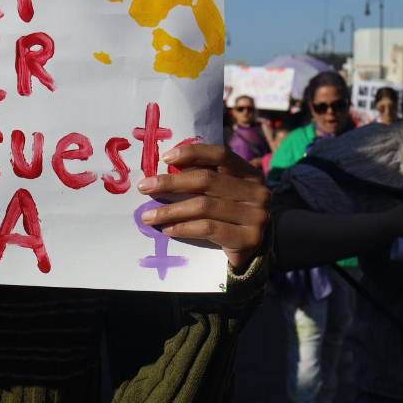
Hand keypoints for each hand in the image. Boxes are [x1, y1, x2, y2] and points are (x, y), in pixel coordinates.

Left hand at [137, 144, 269, 271]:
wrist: (251, 250)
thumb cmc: (228, 215)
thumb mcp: (220, 192)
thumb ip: (202, 178)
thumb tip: (163, 167)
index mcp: (249, 173)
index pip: (220, 155)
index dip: (192, 152)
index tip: (164, 158)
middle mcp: (257, 192)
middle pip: (207, 180)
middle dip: (170, 183)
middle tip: (144, 188)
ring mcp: (256, 215)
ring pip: (204, 206)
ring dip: (170, 211)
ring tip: (148, 216)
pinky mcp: (249, 238)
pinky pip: (208, 229)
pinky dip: (183, 228)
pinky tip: (167, 230)